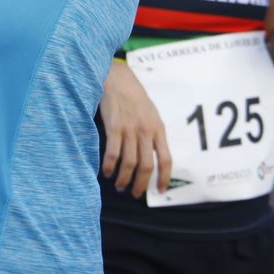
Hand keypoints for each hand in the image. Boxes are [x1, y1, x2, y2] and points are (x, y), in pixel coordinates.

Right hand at [99, 60, 171, 197]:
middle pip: (146, 166)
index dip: (163, 178)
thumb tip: (153, 158)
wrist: (118, 79)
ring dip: (124, 179)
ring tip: (120, 186)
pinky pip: (112, 153)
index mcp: (158, 129)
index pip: (166, 159)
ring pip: (129, 163)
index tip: (160, 191)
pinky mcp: (114, 127)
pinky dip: (109, 166)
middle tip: (135, 194)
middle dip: (141, 184)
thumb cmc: (135, 98)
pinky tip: (107, 172)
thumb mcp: (151, 114)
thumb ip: (153, 134)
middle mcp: (145, 131)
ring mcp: (130, 129)